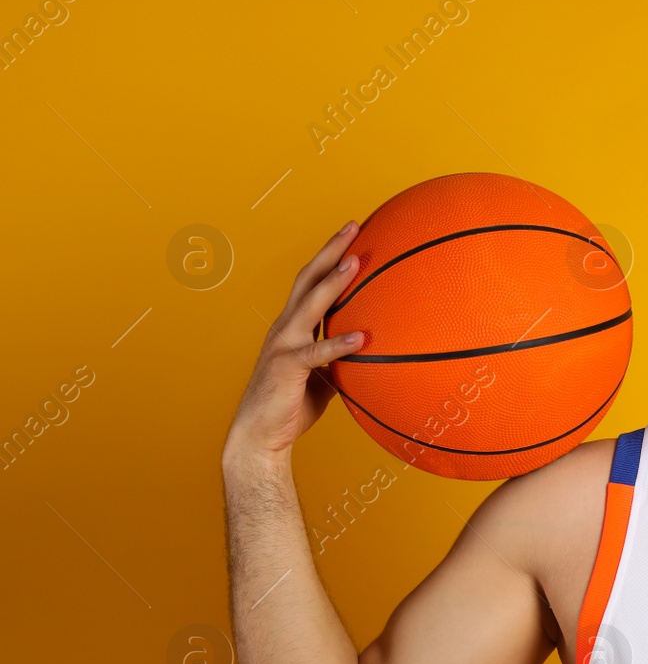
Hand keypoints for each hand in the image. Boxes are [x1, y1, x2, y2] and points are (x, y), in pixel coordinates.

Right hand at [224, 220, 366, 464]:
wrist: (259, 437)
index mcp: (293, 326)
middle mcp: (285, 328)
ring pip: (309, 306)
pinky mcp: (286, 368)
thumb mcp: (324, 376)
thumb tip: (373, 352)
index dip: (330, 256)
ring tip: (356, 263)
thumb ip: (342, 358)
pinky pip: (316, 353)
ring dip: (333, 283)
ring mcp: (283, 345)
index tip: (352, 234)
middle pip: (308, 280)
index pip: (312, 282)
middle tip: (354, 226)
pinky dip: (339, 344)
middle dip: (331, 251)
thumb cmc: (292, 406)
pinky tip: (362, 337)